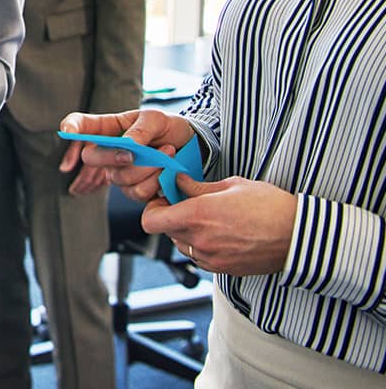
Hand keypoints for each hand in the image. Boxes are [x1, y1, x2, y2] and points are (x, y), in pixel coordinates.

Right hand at [60, 108, 195, 203]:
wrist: (191, 148)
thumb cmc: (168, 128)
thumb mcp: (156, 119)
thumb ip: (140, 130)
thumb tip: (127, 145)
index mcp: (108, 128)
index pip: (80, 125)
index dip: (70, 128)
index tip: (68, 132)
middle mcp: (108, 152)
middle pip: (91, 158)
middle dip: (112, 157)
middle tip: (135, 152)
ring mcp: (119, 173)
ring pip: (119, 178)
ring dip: (147, 167)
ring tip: (167, 152)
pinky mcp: (134, 190)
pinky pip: (137, 192)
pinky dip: (156, 181)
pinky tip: (166, 170)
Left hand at [143, 175, 297, 275]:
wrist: (300, 237)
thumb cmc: (270, 207)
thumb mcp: (231, 185)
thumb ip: (197, 187)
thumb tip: (177, 182)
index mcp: (198, 215)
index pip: (150, 220)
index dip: (153, 208)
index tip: (165, 198)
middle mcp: (200, 240)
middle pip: (165, 231)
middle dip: (170, 216)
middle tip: (186, 204)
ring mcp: (211, 258)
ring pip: (181, 244)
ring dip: (185, 231)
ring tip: (208, 218)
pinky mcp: (222, 270)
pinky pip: (198, 257)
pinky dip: (201, 245)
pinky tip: (219, 233)